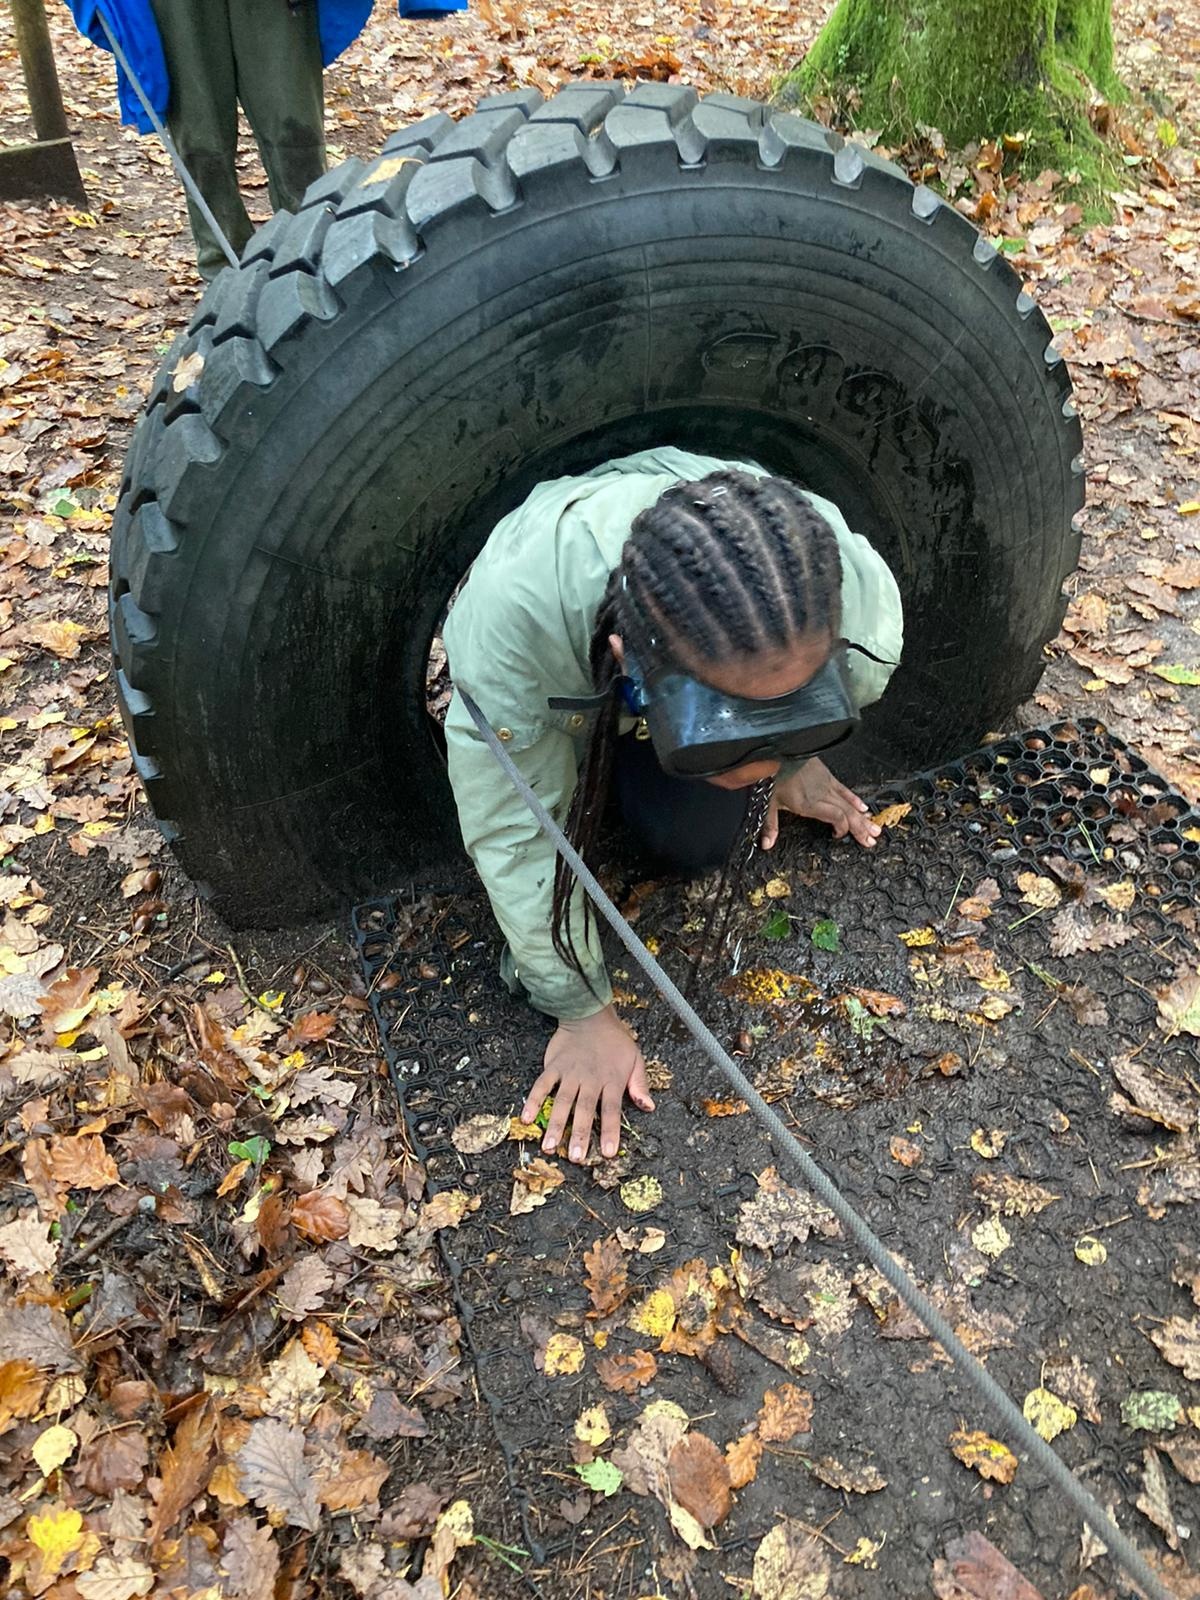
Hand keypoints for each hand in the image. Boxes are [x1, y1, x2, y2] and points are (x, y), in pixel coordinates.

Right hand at [521, 1004, 655, 1163]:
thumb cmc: (615, 1040)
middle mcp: (590, 1080)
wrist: (590, 1015)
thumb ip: (640, 1084)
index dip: (610, 1131)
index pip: (611, 1110)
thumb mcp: (636, 1059)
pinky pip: (542, 1085)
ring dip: (555, 1124)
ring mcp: (570, 1073)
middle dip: (580, 1134)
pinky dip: (533, 1100)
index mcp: (611, 1081)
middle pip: (585, 1110)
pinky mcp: (554, 1066)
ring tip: (549, 1146)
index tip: (607, 1153)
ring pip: (562, 1101)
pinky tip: (526, 1118)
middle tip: (575, 1157)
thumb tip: (649, 1107)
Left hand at [760, 757, 880, 849]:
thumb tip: (767, 844)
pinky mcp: (827, 775)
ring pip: (849, 803)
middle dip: (860, 828)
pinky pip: (845, 789)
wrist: (777, 749)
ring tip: (874, 829)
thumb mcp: (768, 801)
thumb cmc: (772, 774)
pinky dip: (855, 799)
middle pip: (847, 813)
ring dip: (862, 817)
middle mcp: (821, 794)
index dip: (843, 828)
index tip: (840, 836)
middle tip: (871, 840)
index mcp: (809, 803)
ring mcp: (826, 784)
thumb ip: (770, 825)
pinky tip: (863, 808)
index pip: (836, 817)